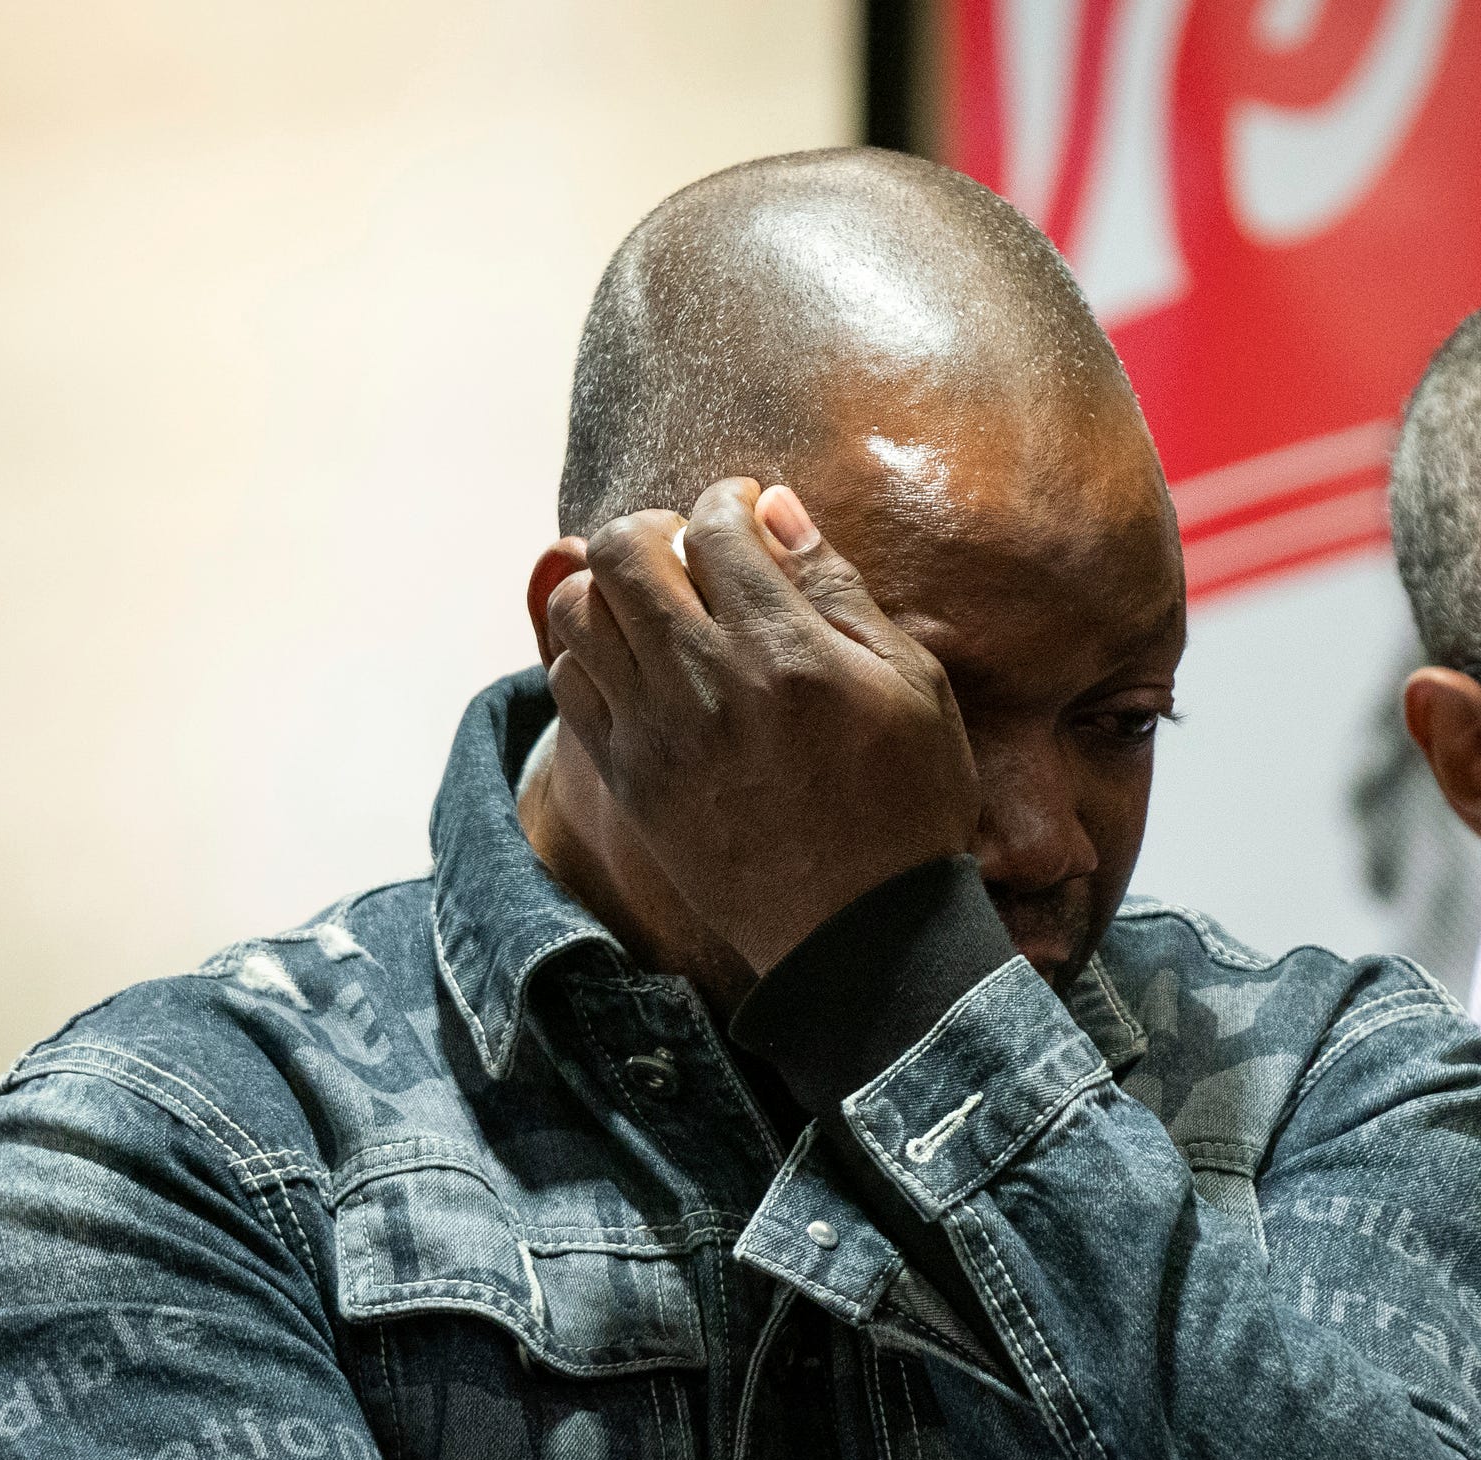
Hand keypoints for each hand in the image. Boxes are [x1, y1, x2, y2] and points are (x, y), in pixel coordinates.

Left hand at [544, 477, 979, 973]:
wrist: (861, 936)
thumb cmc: (907, 806)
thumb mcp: (913, 688)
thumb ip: (840, 591)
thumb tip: (776, 510)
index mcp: (788, 651)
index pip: (715, 526)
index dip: (729, 502)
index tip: (747, 513)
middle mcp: (707, 683)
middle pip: (623, 550)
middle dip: (655, 527)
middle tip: (691, 550)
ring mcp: (655, 733)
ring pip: (578, 608)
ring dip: (612, 586)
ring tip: (658, 604)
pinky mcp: (629, 778)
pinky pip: (567, 680)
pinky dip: (590, 651)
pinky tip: (639, 664)